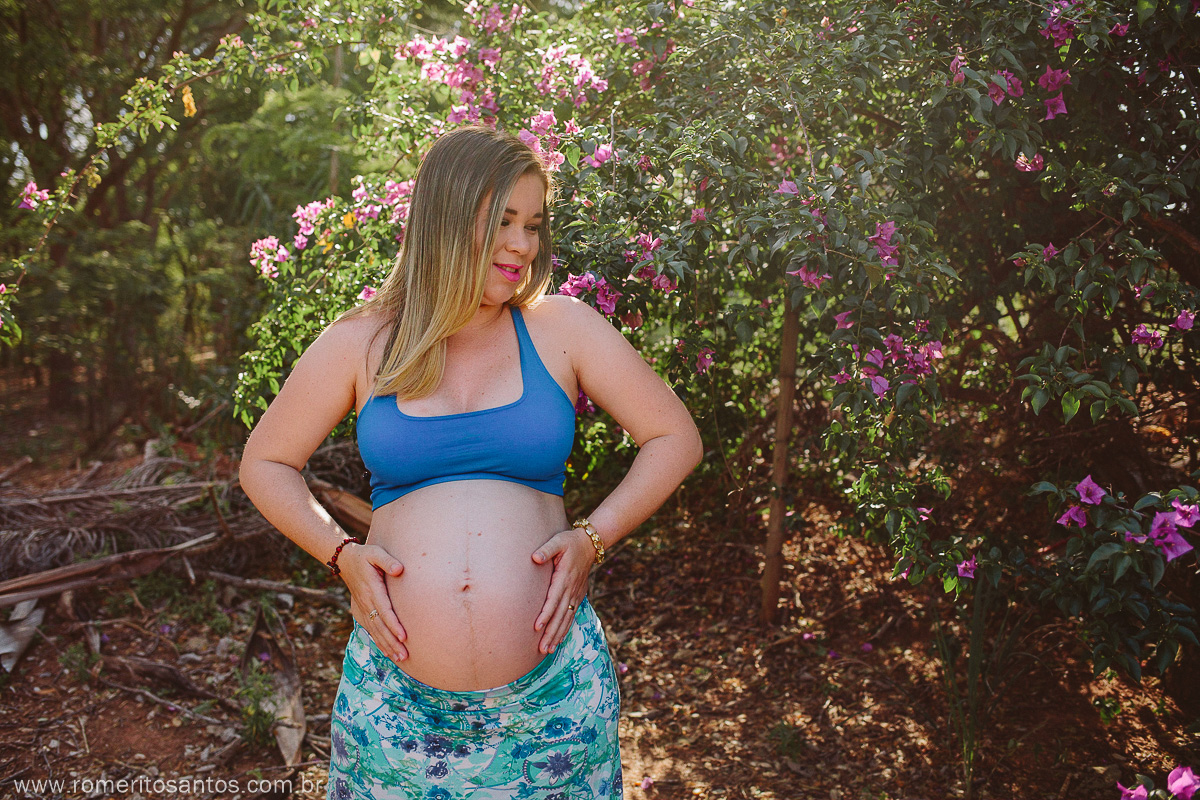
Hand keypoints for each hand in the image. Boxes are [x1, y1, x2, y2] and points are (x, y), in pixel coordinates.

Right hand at [339, 543, 407, 664]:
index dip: (393, 624)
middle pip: (380, 626)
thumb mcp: (375, 553)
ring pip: (375, 631)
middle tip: (405, 655)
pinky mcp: (361, 611)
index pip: (384, 610)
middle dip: (392, 642)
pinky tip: (388, 652)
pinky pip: (370, 629)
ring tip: (400, 658)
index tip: (404, 636)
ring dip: (387, 645)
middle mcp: (366, 602)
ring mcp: (362, 608)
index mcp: (371, 589)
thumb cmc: (365, 555)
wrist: (345, 561)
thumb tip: (399, 570)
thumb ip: (387, 561)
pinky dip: (379, 641)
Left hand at [531, 527, 593, 653]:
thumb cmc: (569, 542)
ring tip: (548, 650)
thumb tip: (535, 558)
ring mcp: (576, 594)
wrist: (590, 545)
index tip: (537, 627)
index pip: (553, 599)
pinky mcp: (578, 596)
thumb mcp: (558, 541)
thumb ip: (547, 550)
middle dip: (551, 632)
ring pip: (566, 618)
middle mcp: (571, 589)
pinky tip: (559, 640)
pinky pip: (571, 616)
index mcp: (564, 577)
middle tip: (542, 648)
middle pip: (560, 614)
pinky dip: (565, 629)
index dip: (546, 613)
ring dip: (558, 635)